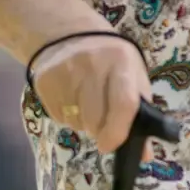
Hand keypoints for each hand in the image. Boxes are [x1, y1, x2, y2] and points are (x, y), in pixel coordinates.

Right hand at [29, 33, 153, 153]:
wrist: (70, 34)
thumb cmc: (112, 60)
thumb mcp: (133, 76)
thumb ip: (142, 114)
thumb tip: (144, 155)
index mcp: (122, 62)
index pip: (124, 103)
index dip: (118, 131)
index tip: (110, 145)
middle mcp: (93, 65)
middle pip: (96, 119)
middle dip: (100, 130)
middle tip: (103, 119)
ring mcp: (66, 72)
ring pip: (75, 121)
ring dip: (83, 122)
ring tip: (86, 102)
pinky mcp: (44, 81)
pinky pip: (58, 117)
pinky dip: (67, 116)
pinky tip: (71, 97)